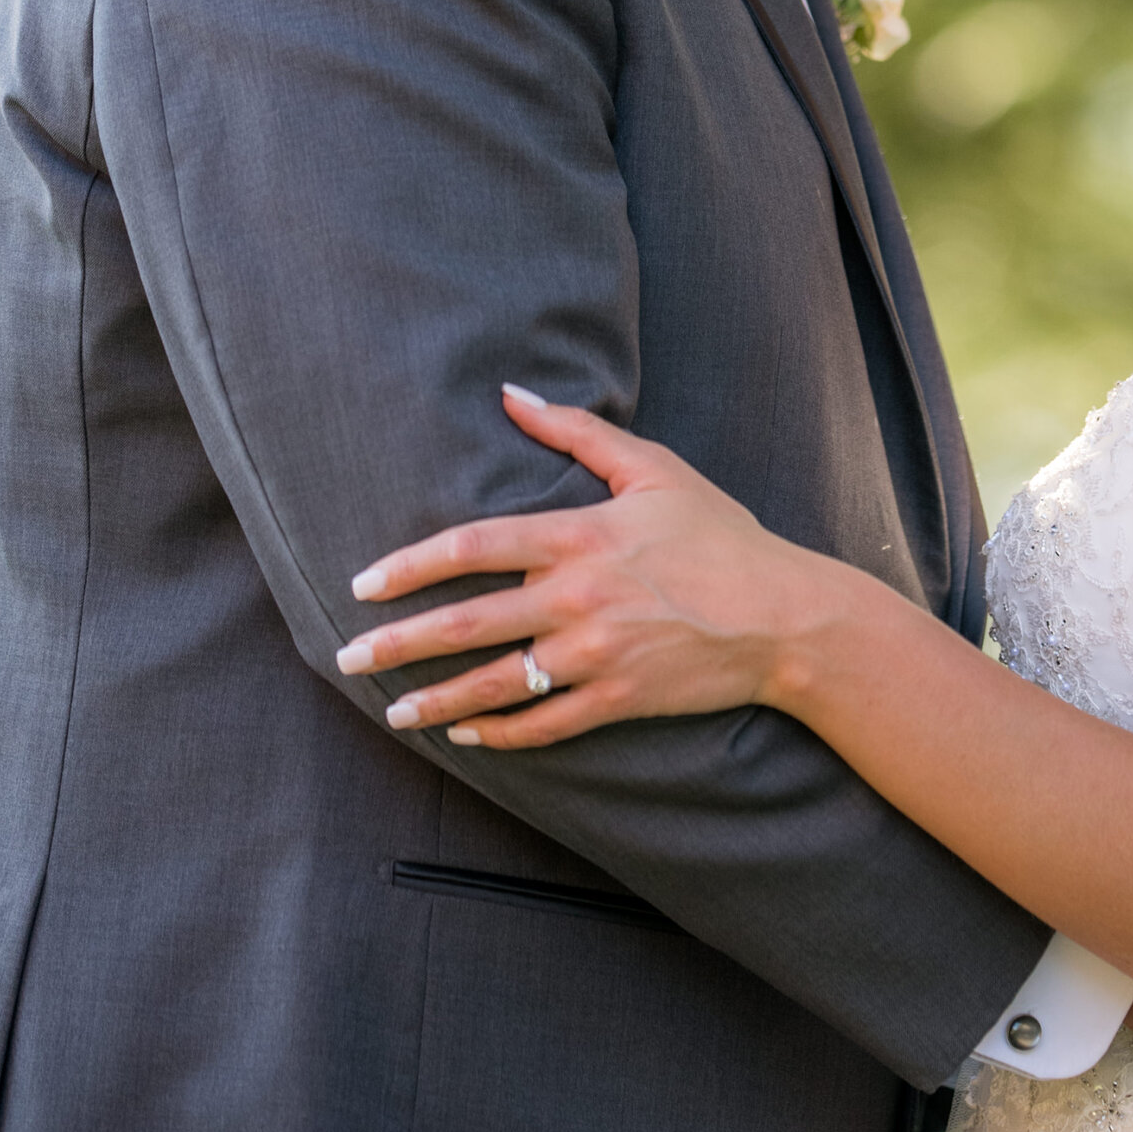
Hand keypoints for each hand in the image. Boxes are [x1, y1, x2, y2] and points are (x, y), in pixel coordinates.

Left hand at [335, 390, 813, 745]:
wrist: (783, 614)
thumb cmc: (719, 534)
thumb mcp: (654, 468)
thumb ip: (577, 431)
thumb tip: (511, 393)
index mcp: (580, 536)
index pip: (473, 549)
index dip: (410, 567)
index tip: (363, 584)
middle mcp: (577, 598)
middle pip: (468, 624)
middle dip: (400, 644)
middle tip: (349, 657)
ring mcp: (596, 655)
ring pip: (496, 685)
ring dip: (437, 702)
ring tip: (393, 714)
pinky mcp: (618, 699)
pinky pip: (544, 726)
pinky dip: (501, 737)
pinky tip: (467, 738)